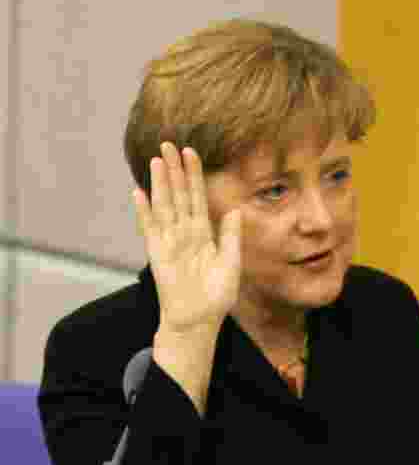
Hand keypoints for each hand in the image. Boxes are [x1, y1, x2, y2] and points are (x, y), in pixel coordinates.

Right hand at [133, 142, 241, 333]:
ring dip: (160, 183)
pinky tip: (139, 192)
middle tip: (169, 144)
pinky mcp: (157, 254)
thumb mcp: (231, 263)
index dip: (195, 175)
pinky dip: (144, 211)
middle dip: (175, 170)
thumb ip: (230, 236)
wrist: (199, 320)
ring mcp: (170, 241)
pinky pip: (150, 228)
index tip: (191, 153)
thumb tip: (234, 209)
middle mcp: (185, 233)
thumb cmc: (216, 295)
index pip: (198, 197)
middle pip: (179, 195)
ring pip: (164, 206)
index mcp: (204, 233)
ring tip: (157, 160)